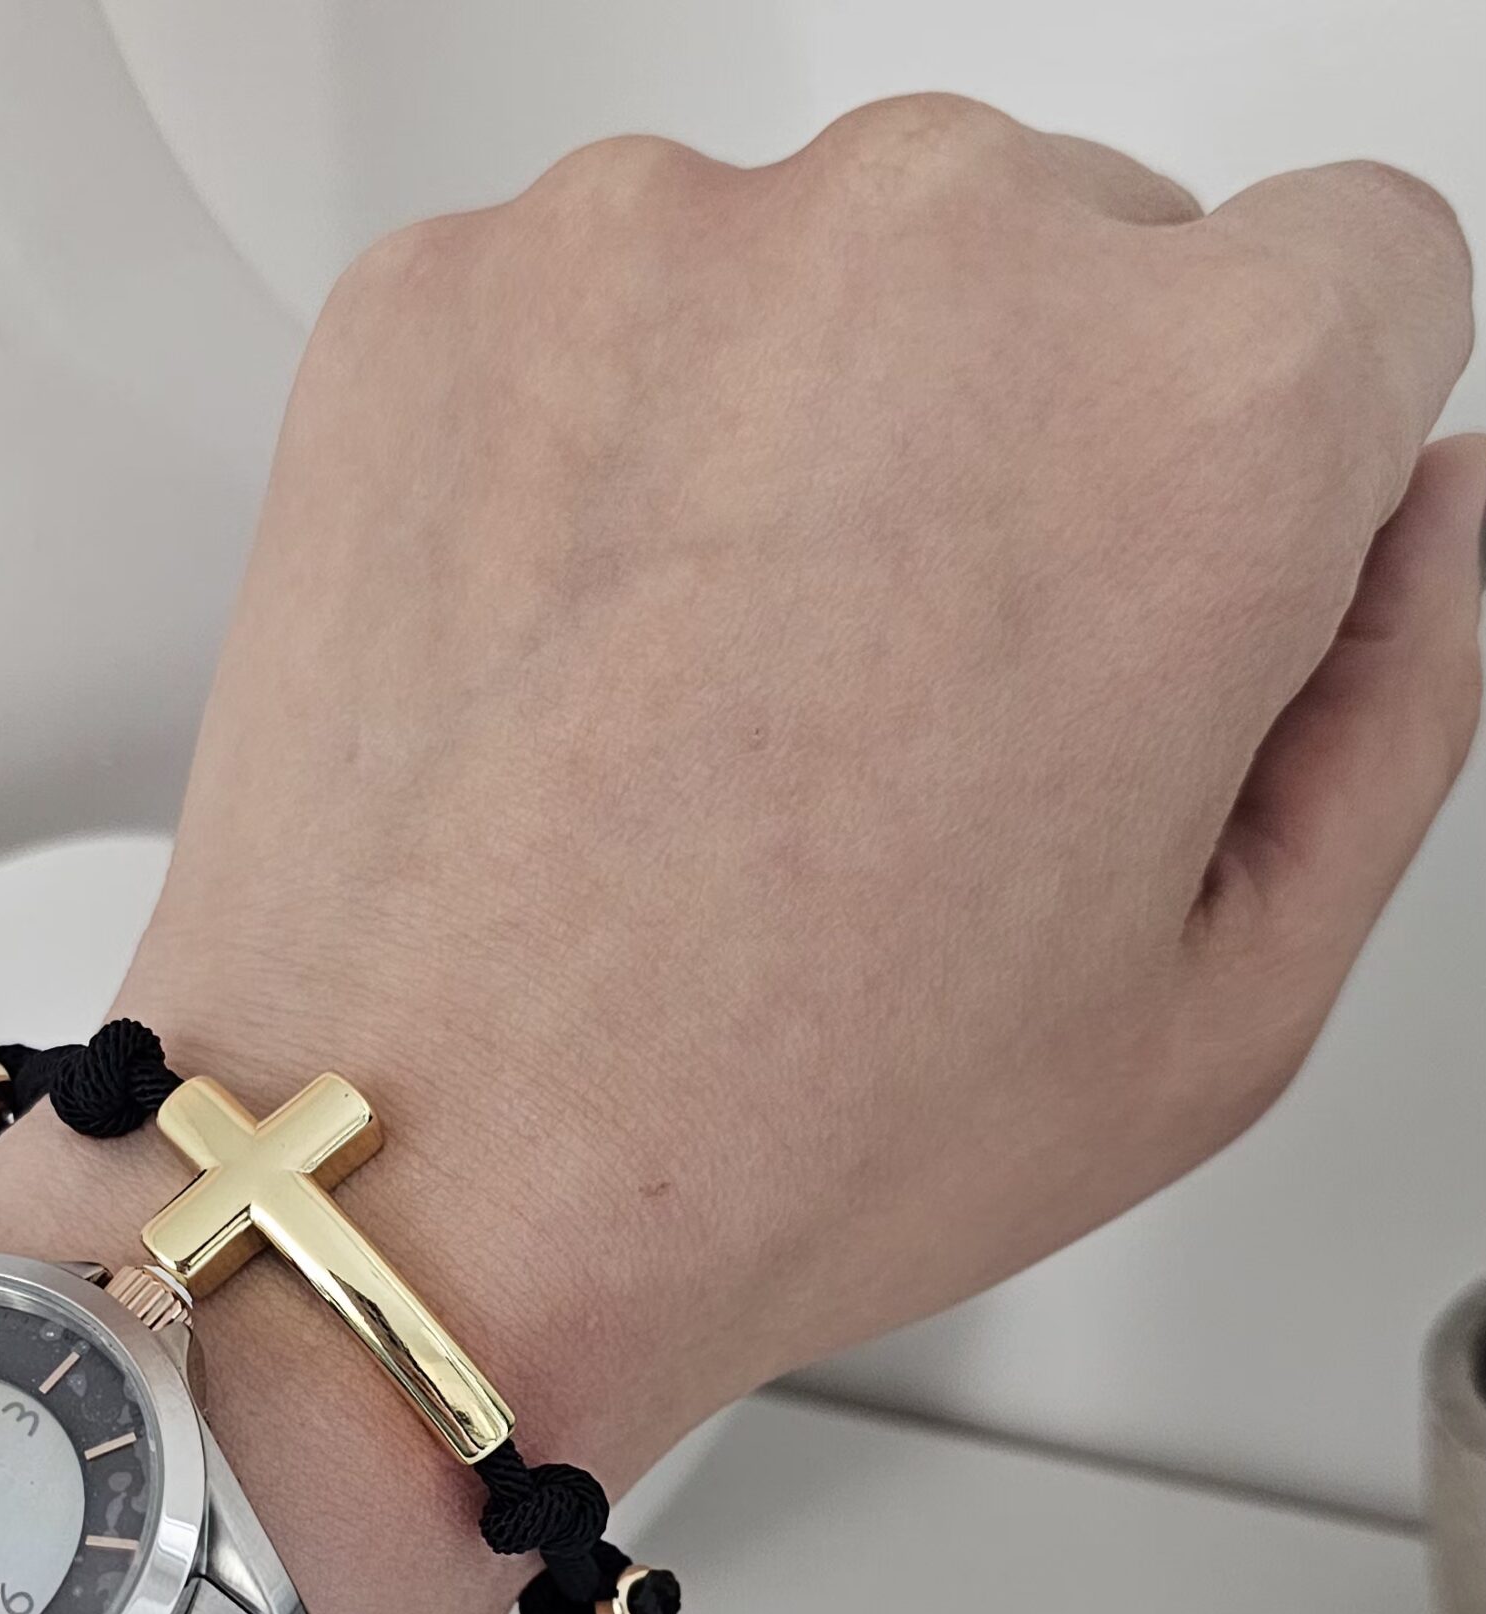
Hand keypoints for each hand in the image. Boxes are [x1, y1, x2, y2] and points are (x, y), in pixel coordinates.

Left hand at [89, 99, 1479, 1473]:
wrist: (409, 1184)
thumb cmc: (776, 1132)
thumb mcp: (1221, 1003)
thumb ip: (1393, 701)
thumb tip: (1415, 519)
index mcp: (1200, 415)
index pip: (1364, 278)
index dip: (1280, 471)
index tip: (1169, 587)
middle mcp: (934, 255)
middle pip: (1085, 259)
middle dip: (1044, 450)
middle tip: (911, 713)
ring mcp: (657, 247)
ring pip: (832, 278)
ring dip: (814, 438)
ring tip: (719, 717)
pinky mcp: (441, 294)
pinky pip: (602, 316)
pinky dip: (605, 448)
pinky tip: (584, 668)